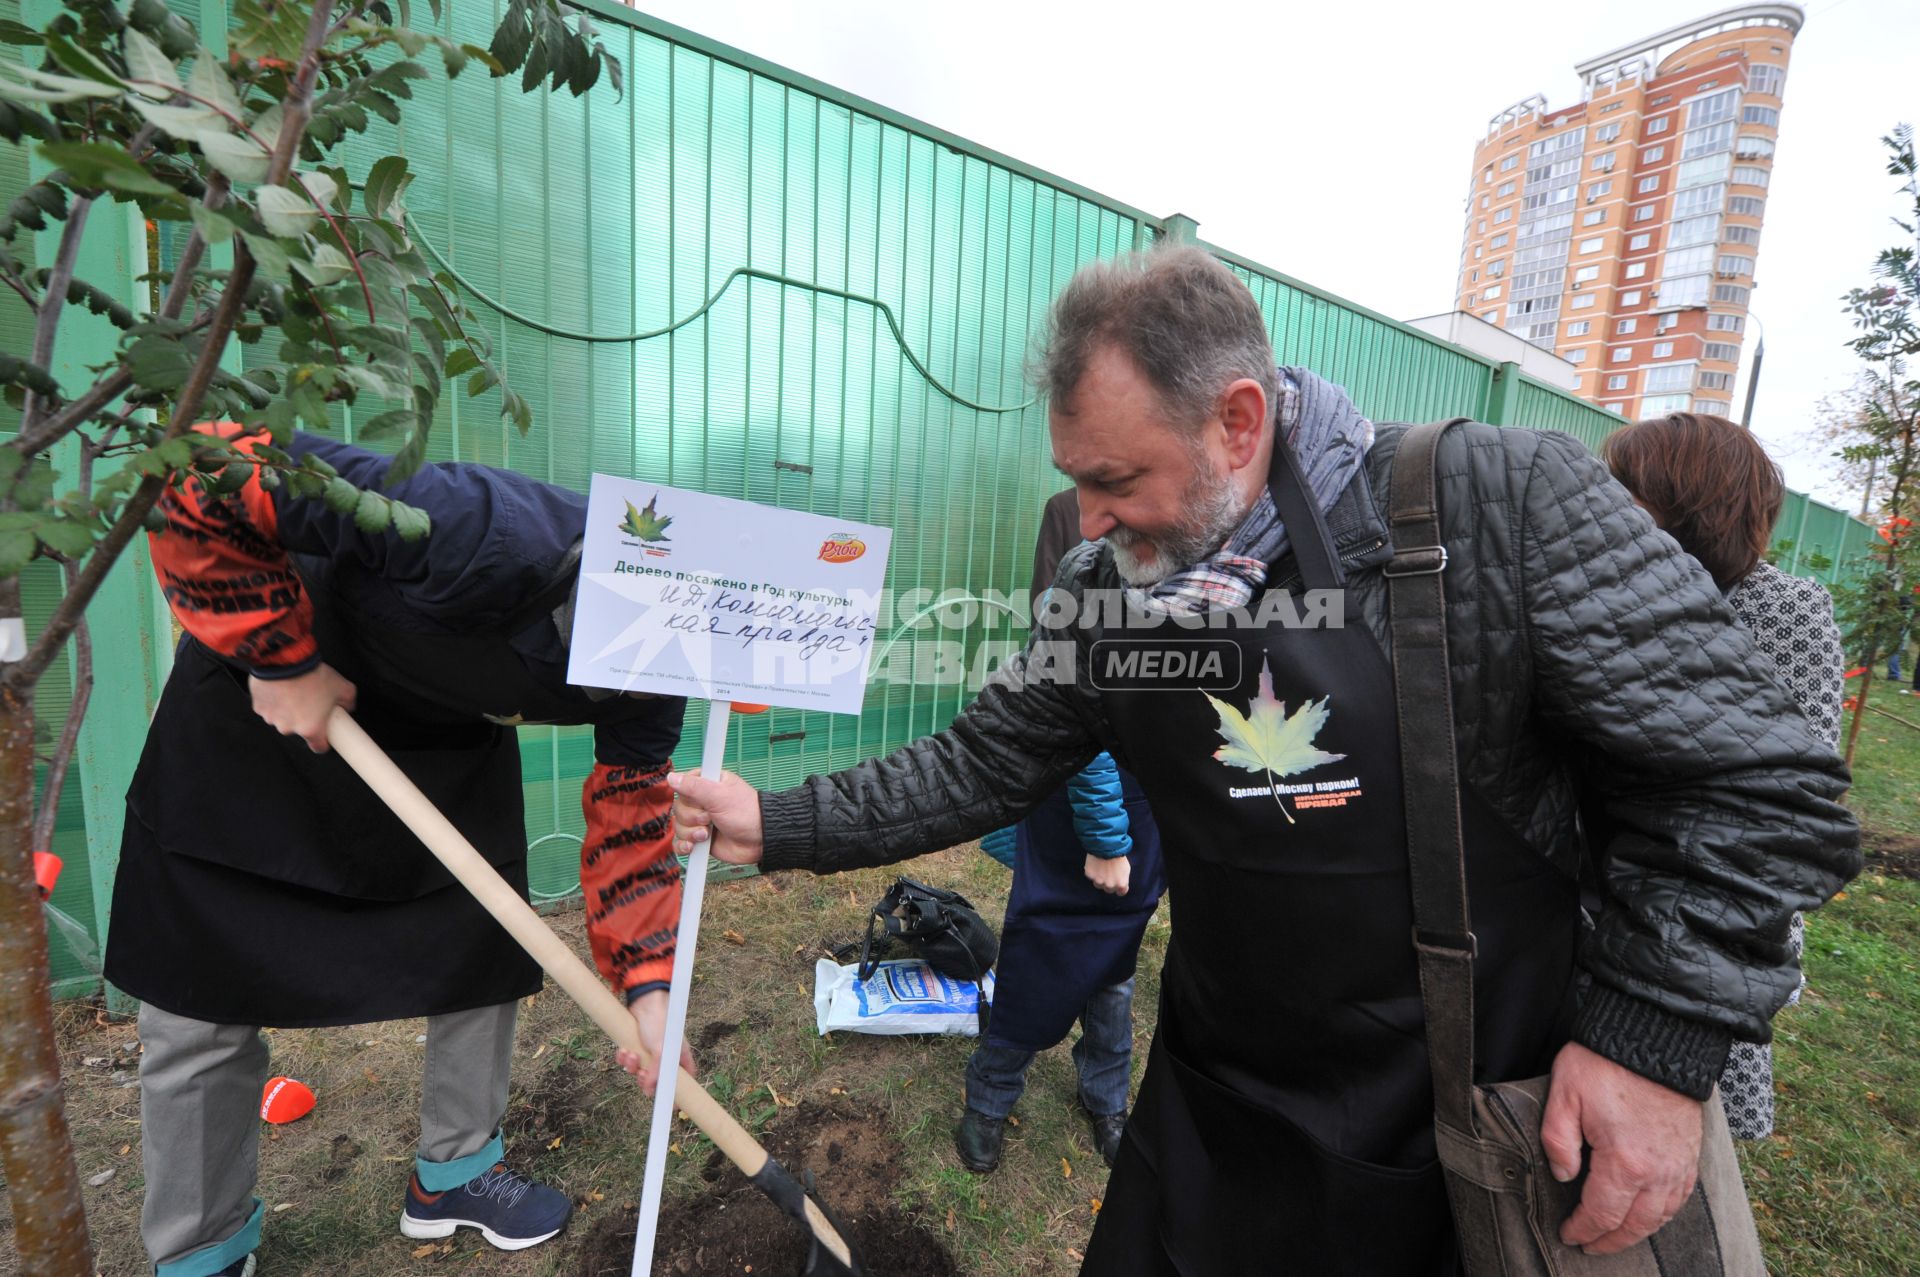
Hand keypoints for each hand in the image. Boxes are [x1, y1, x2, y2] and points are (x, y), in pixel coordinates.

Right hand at [248, 663, 355, 752]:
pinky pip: (268, 707)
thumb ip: (348, 702)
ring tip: (295, 691)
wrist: (286, 660)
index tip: (324, 733)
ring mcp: (271, 718)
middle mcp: (289, 728)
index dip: (323, 740)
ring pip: (282, 718)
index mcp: (310, 729)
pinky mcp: (258, 706)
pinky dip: (274, 700)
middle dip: (304, 718)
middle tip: (310, 701)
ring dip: (287, 709)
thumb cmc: (312, 674)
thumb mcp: (343, 687)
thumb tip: (348, 706)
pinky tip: (281, 688)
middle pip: (299, 729)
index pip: (318, 747)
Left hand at [616, 988, 696, 1097]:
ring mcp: (649, 1054)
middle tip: (640, 1074)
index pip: (681, 1085)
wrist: (645, 1001)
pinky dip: (623, 1058)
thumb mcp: (661, 1051)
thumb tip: (649, 1091)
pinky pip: (627, 1062)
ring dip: (631, 1066)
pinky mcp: (635, 1047)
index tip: (669, 1109)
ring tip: (630, 1054)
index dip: (675, 1097)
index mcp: (680, 1060)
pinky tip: (624, 1049)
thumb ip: (656, 1072)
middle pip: (655, 1082)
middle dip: (644, 1080)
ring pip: (638, 1072)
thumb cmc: (661, 1022)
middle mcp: (665, 1059)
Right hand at [668, 768, 764, 864]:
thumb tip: (671, 777)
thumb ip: (694, 786)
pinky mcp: (699, 840)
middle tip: (710, 819)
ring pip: (678, 827)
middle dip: (692, 818)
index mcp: (707, 784)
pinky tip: (694, 847)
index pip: (682, 786)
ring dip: (691, 833)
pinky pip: (680, 843)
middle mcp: (701, 802)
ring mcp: (700, 822)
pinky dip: (684, 846)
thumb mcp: (720, 795)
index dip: (688, 797)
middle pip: (678, 809)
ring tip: (707, 834)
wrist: (759, 840)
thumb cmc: (746, 813)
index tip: (702, 802)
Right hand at [1083, 853, 1130, 895]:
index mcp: (1121, 884)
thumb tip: (1120, 885)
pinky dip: (1092, 871)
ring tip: (1101, 867)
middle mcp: (1110, 886)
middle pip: (1109, 889)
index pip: (1121, 893)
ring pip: (1098, 884)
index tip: (1117, 881)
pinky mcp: (1090, 876)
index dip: (1119, 887)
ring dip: (1099, 878)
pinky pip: (1091, 876)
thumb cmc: (1118, 855)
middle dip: (1109, 883)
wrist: (1106, 845)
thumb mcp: (1126, 869)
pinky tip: (1095, 863)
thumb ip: (1123, 879)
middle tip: (1108, 872)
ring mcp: (1099, 881)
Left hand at [1541, 1041, 1703, 1254]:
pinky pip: (1681, 1197)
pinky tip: (1651, 1214)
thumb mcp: (1564, 1096)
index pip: (1601, 1214)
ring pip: (1661, 1216)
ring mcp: (1679, 1164)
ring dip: (1638, 1232)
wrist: (1654, 1035)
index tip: (1567, 1235)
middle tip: (1589, 1247)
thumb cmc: (1606, 1062)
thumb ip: (1557, 1141)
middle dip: (1610, 1241)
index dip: (1582, 1229)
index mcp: (1624, 1163)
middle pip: (1634, 1225)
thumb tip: (1563, 1175)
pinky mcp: (1691, 1152)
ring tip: (1616, 1238)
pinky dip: (1664, 1214)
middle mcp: (1658, 1172)